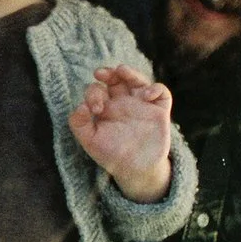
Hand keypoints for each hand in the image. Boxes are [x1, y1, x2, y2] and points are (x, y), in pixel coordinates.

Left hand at [69, 65, 174, 203]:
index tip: (96, 108)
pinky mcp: (159, 111)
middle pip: (117, 78)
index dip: (94, 94)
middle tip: (100, 73)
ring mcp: (142, 105)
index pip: (98, 90)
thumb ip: (79, 124)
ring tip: (122, 70)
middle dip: (108, 72)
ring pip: (138, 80)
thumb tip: (80, 106)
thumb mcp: (90, 141)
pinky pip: (162, 93)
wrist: (135, 170)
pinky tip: (146, 95)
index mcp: (106, 107)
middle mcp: (123, 102)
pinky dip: (155, 89)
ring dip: (130, 73)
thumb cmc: (111, 155)